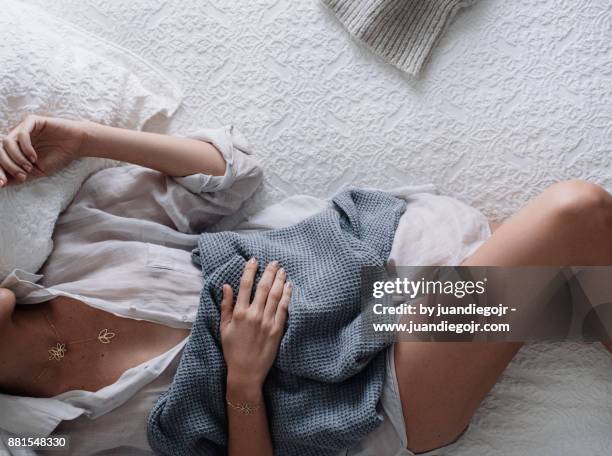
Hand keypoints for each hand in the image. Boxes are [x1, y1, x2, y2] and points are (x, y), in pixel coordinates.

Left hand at [0, 115, 85, 186]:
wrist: (77, 145)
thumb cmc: (59, 157)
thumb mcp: (37, 171)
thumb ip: (20, 176)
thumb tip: (2, 184)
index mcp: (15, 148)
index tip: (2, 184)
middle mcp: (16, 137)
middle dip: (6, 165)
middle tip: (21, 176)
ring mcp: (23, 128)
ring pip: (7, 142)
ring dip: (16, 158)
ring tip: (30, 166)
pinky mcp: (32, 121)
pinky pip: (21, 134)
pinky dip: (25, 148)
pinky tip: (34, 157)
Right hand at [221, 258, 291, 390]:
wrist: (246, 373)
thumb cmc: (232, 351)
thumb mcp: (224, 328)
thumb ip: (226, 306)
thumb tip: (226, 286)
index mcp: (239, 313)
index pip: (245, 285)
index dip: (250, 270)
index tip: (254, 260)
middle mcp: (254, 315)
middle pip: (263, 287)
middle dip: (268, 272)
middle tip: (273, 262)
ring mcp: (267, 322)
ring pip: (275, 295)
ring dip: (279, 280)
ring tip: (282, 270)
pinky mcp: (277, 330)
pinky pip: (284, 309)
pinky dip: (286, 296)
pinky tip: (289, 287)